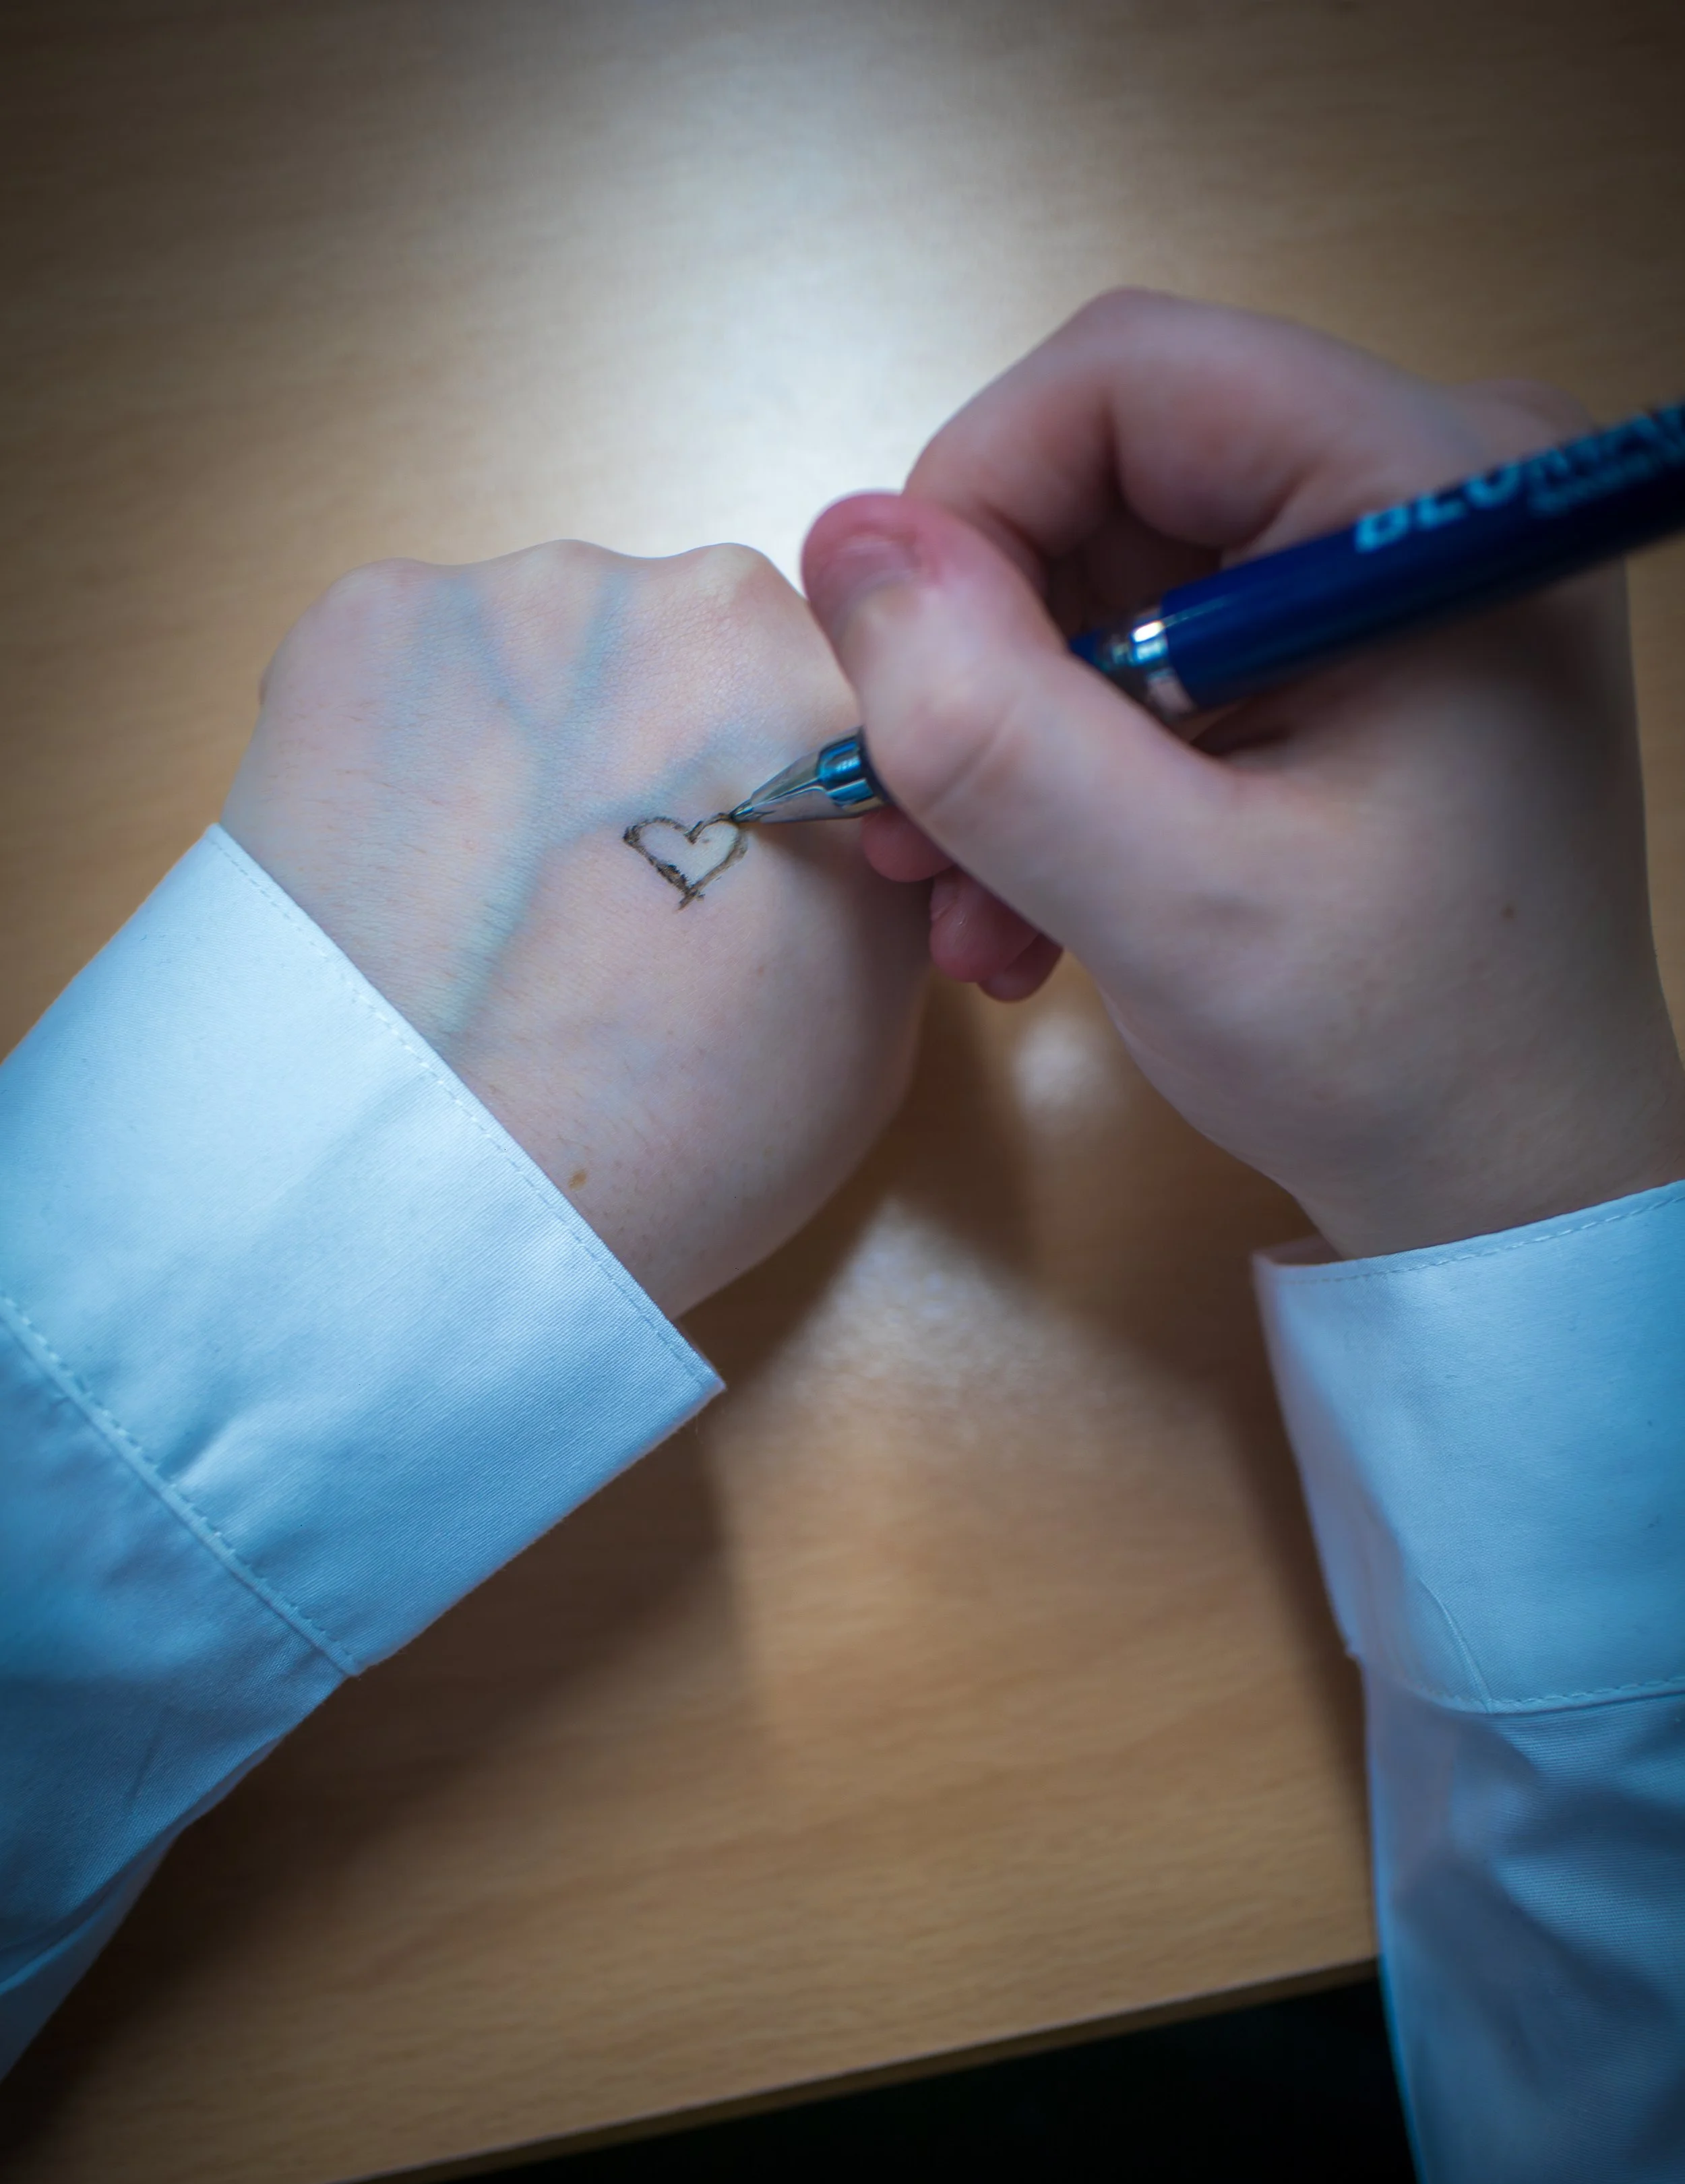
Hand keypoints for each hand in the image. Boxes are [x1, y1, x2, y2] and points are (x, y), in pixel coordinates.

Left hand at [223, 541, 928, 1315]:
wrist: (433, 1198)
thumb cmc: (676, 1141)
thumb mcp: (873, 1016)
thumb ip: (867, 864)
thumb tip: (818, 822)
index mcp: (821, 687)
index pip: (830, 689)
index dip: (782, 786)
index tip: (741, 871)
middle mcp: (670, 597)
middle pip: (685, 647)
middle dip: (658, 746)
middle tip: (612, 899)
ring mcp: (503, 600)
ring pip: (544, 651)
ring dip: (535, 742)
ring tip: (495, 902)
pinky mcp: (352, 628)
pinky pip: (415, 664)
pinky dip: (414, 746)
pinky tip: (406, 869)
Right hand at [803, 292, 1684, 1255]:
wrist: (1513, 1186)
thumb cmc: (1395, 1058)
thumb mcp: (1173, 905)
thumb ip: (997, 730)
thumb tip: (842, 546)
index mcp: (1436, 492)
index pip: (1132, 378)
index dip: (971, 507)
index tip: (900, 691)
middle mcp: (1428, 488)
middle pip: (1107, 475)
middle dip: (981, 658)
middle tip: (910, 831)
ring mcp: (1388, 572)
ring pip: (1106, 576)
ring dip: (1008, 741)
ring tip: (967, 909)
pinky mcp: (1352, 652)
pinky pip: (1151, 654)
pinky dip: (1070, 771)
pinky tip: (1031, 907)